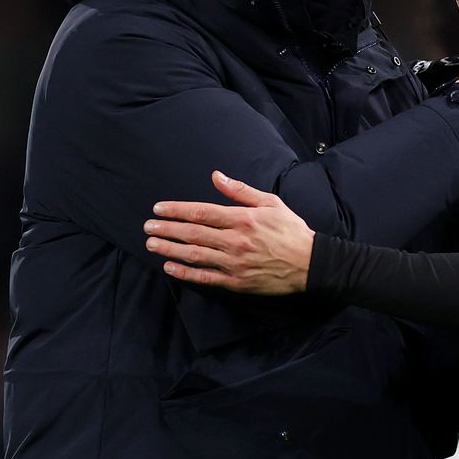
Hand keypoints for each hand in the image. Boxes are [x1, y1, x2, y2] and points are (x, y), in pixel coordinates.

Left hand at [143, 171, 313, 293]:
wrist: (310, 264)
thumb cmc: (290, 230)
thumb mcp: (270, 202)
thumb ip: (240, 190)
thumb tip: (216, 176)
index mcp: (243, 219)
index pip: (201, 212)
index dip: (177, 210)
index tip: (158, 209)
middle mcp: (236, 241)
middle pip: (193, 234)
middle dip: (167, 230)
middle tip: (148, 227)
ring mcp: (234, 263)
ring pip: (195, 256)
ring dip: (170, 250)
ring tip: (152, 245)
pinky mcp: (237, 282)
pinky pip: (206, 277)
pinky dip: (186, 273)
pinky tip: (171, 267)